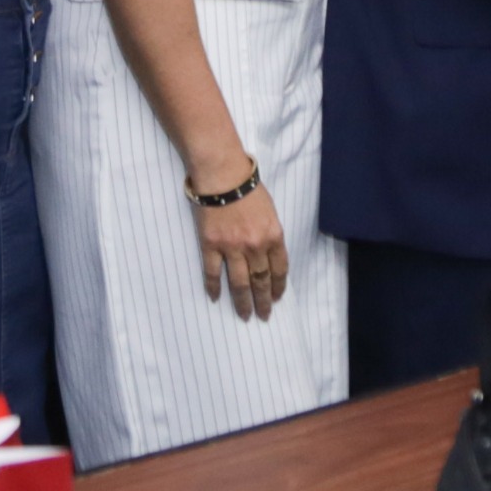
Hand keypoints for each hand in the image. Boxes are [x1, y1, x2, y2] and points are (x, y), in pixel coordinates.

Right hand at [188, 157, 290, 320]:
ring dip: (243, 302)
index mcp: (273, 236)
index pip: (279, 269)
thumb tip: (268, 254)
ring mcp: (232, 247)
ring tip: (245, 316)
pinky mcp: (211, 245)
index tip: (277, 298)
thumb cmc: (248, 186)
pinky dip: (214, 287)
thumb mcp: (270, 210)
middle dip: (264, 301)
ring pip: (240, 283)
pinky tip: (215, 298)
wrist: (222, 174)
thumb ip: (270, 233)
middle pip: (261, 281)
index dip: (279, 287)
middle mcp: (255, 246)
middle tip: (264, 316)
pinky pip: (213, 272)